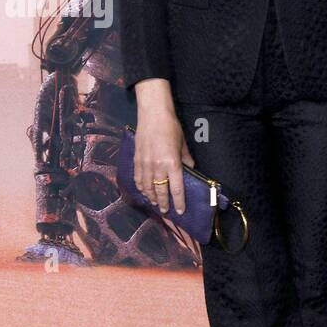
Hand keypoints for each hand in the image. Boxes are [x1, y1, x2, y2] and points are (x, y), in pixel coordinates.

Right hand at [132, 98, 194, 214]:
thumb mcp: (183, 145)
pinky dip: (140, 186)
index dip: (179, 202)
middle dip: (163, 203)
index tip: (179, 211)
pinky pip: (138, 178)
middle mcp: (158, 166)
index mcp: (172, 164)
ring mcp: (145, 163)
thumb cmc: (171, 128)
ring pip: (147, 187)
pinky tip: (143, 190)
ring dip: (151, 197)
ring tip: (155, 203)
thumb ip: (186, 160)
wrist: (153, 114)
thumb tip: (190, 170)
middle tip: (166, 211)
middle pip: (160, 191)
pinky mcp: (136, 159)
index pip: (177, 188)